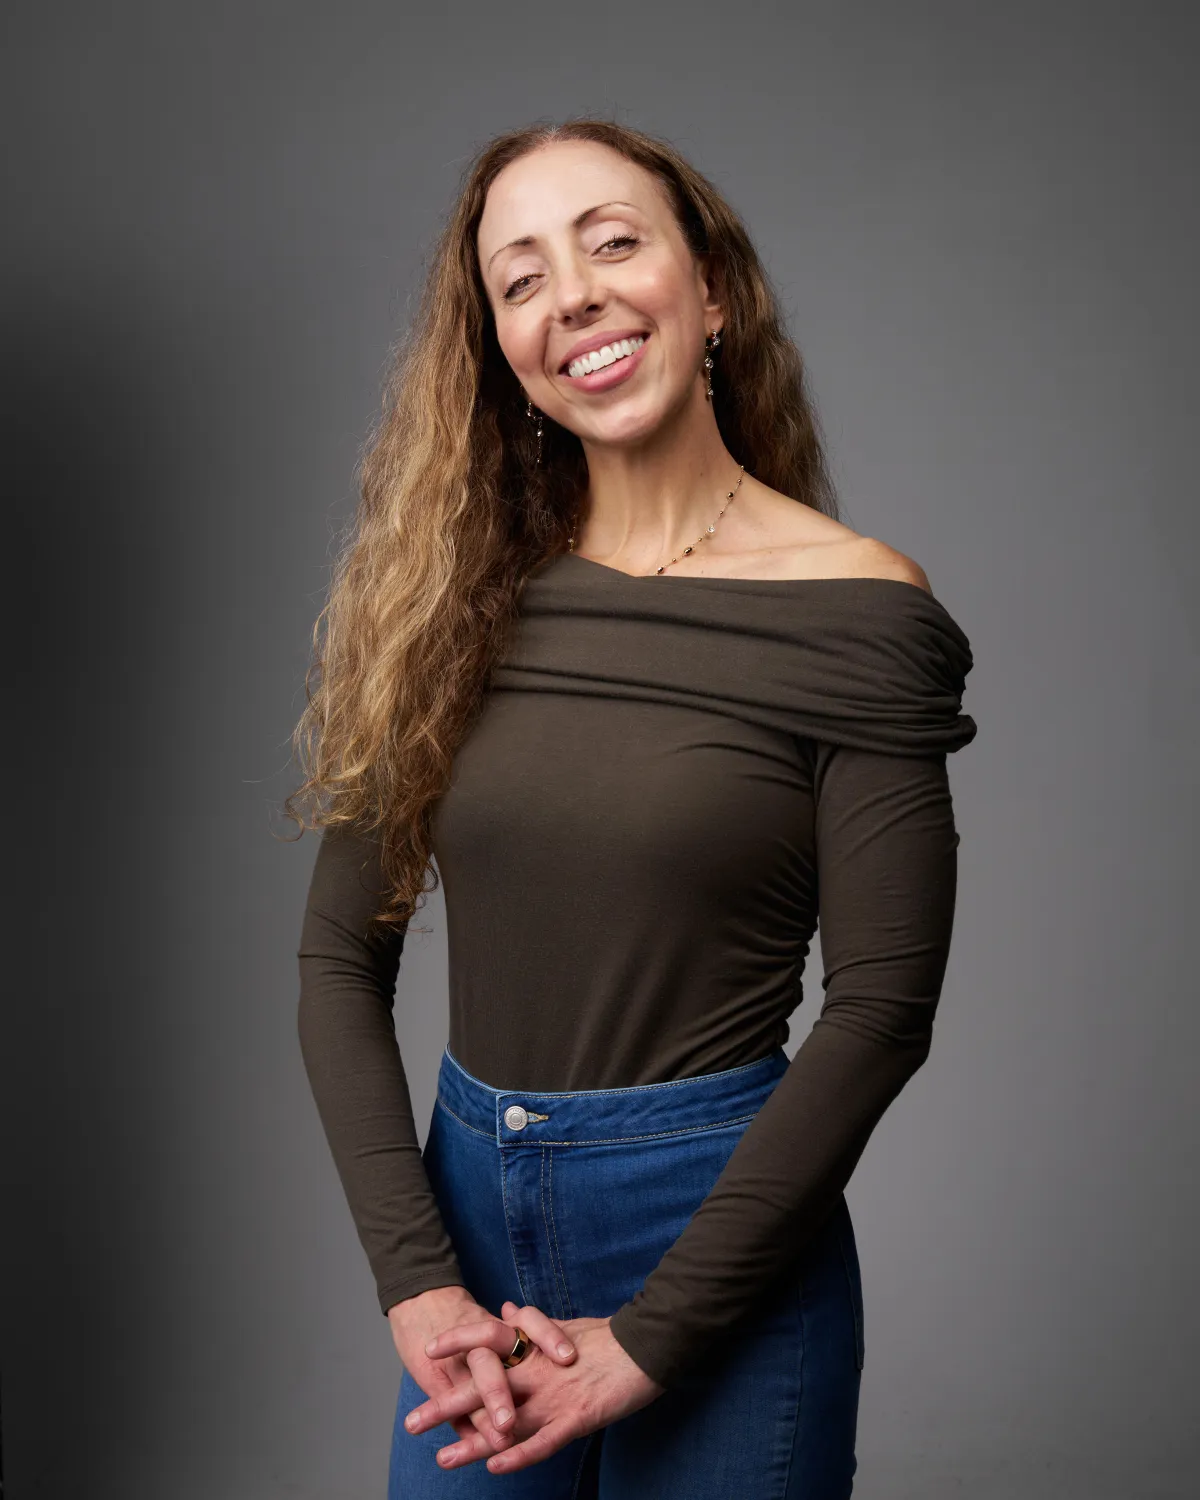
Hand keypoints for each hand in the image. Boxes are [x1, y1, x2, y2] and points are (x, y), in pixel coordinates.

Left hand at [406, 1299, 665, 1474]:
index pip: (488, 1337)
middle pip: (485, 1386)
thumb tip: (503, 1309)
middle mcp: (538, 1369)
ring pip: (506, 1420)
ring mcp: (556, 1394)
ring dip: (473, 1442)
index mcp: (535, 1344)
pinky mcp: (577, 1416)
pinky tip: (495, 1466)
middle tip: (413, 1421)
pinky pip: (543, 1440)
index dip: (458, 1342)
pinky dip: (519, 1454)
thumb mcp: (564, 1326)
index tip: (428, 1350)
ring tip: (441, 1458)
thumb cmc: (608, 1338)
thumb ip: (530, 1324)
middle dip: (447, 1405)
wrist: (648, 1346)